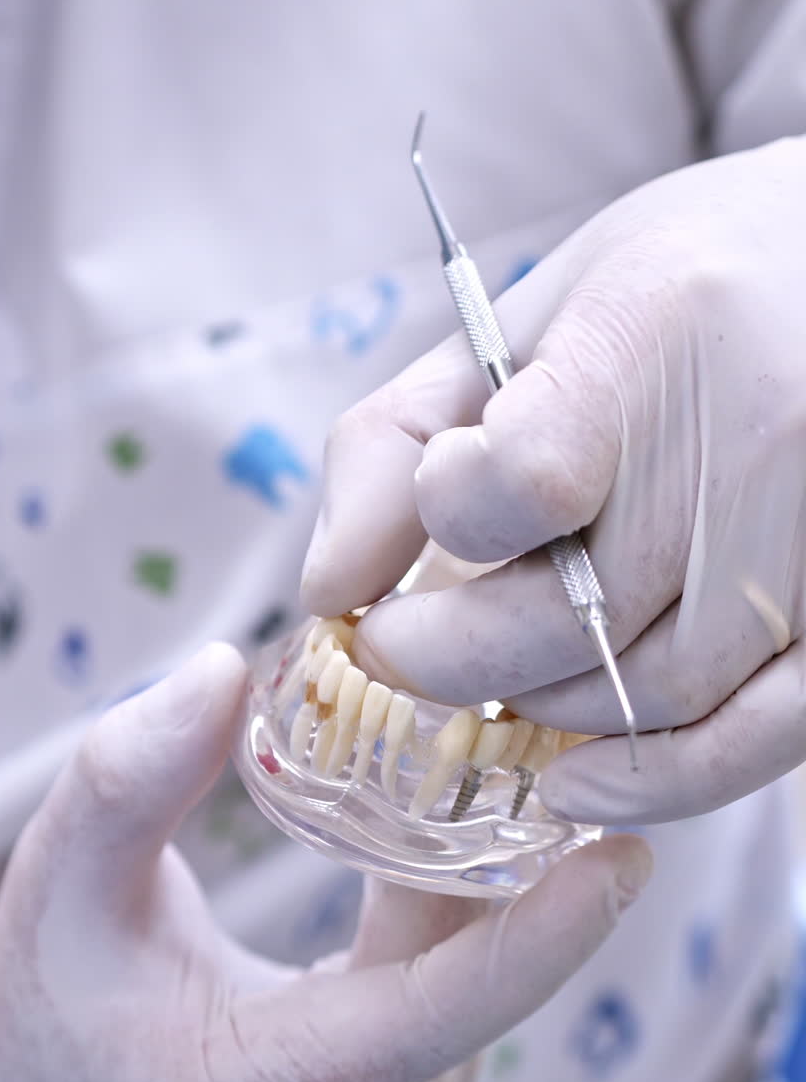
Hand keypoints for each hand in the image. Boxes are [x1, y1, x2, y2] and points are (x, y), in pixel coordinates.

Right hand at [0, 644, 649, 1081]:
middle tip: (522, 707)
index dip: (538, 937)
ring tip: (479, 733)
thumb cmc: (49, 1018)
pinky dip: (454, 894)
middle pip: (470, 971)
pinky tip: (443, 808)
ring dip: (482, 860)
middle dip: (510, 843)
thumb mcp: (58, 888)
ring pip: (469, 973)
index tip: (620, 851)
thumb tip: (224, 664)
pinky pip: (455, 985)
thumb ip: (126, 778)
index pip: (435, 1018)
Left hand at [301, 136, 805, 826]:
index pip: (521, 480)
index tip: (435, 506)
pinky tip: (569, 783)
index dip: (448, 513)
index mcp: (652, 333)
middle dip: (442, 654)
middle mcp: (757, 439)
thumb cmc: (658, 298)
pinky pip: (754, 740)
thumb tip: (324, 591)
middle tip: (396, 644)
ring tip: (493, 670)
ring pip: (639, 695)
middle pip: (564, 619)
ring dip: (534, 707)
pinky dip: (651, 781)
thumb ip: (391, 447)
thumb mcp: (508, 329)